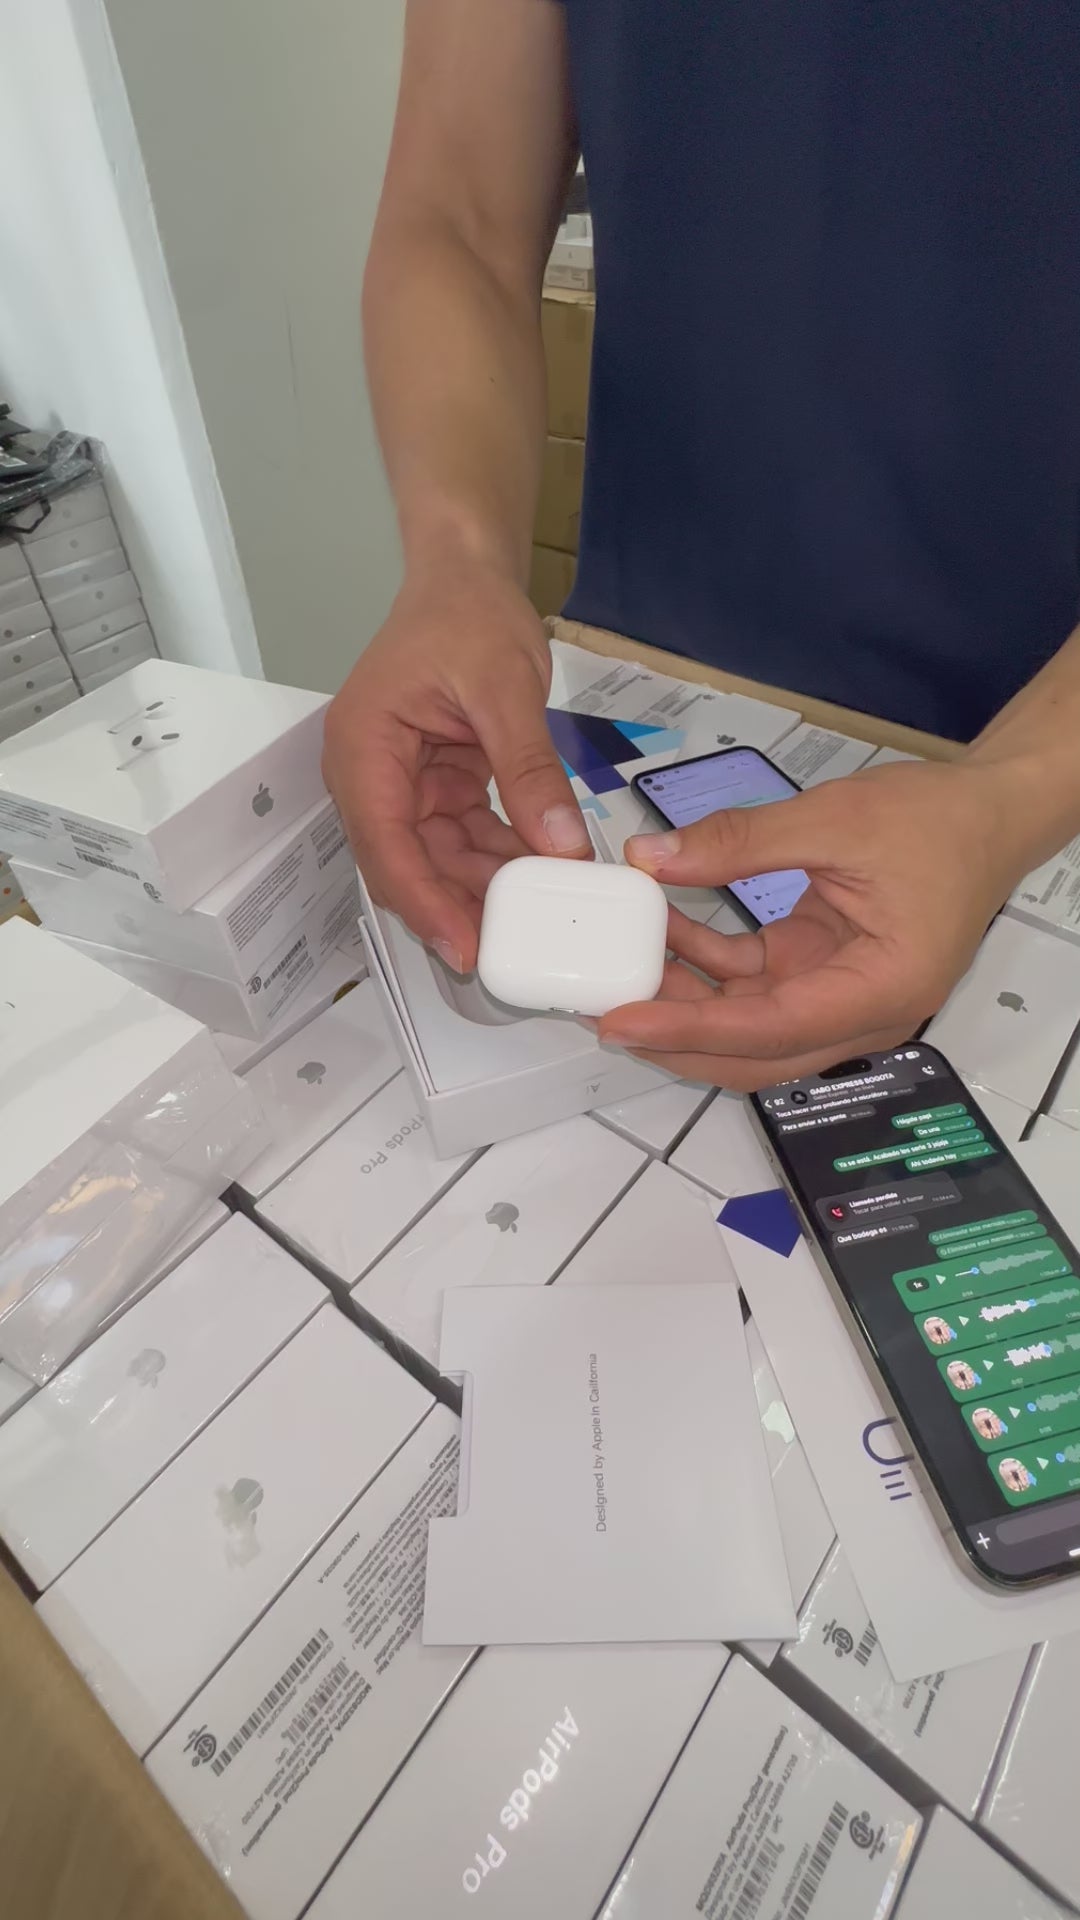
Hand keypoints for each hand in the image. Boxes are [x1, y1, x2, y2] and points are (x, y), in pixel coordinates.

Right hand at [322, 559, 590, 970]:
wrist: (467, 575)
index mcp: (363, 747)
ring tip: (540, 912)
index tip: (465, 946)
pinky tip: (542, 872)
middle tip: (515, 947)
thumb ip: (529, 770)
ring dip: (485, 886)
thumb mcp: (506, 688)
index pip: (384, 844)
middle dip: (458, 906)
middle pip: (406, 863)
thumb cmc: (469, 614)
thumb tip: (560, 846)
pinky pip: (464, 836)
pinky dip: (500, 856)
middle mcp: (370, 774)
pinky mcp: (435, 784)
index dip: (423, 902)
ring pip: (438, 859)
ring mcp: (402, 782)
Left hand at [597, 759, 1030, 1090]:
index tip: (622, 1021)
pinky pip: (753, 985)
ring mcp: (838, 997)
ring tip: (621, 964)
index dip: (688, 1030)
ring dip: (684, 1000)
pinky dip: (707, 965)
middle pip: (753, 1052)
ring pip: (746, 1026)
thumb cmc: (936, 821)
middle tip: (599, 1009)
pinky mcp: (820, 973)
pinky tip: (664, 930)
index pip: (769, 1028)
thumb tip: (652, 859)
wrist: (988, 814)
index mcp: (881, 989)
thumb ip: (741, 842)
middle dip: (674, 1037)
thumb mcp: (835, 819)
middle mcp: (861, 1012)